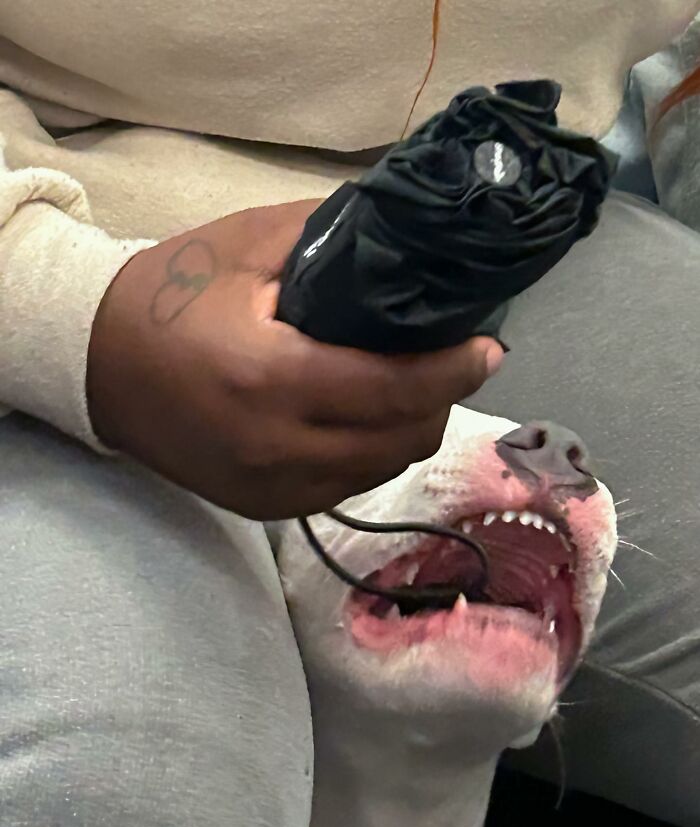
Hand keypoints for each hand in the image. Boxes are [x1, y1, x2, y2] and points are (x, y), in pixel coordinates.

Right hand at [87, 201, 502, 519]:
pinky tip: (366, 420)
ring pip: (380, 470)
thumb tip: (410, 243)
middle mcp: (277, 449)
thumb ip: (337, 240)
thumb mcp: (252, 246)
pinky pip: (346, 488)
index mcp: (272, 379)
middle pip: (401, 439)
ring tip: (412, 386)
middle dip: (441, 400)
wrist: (97, 365)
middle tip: (449, 359)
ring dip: (409, 429)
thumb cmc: (170, 295)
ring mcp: (270, 488)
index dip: (455, 370)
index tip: (489, 348)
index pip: (395, 389)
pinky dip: (371, 454)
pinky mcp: (262, 507)